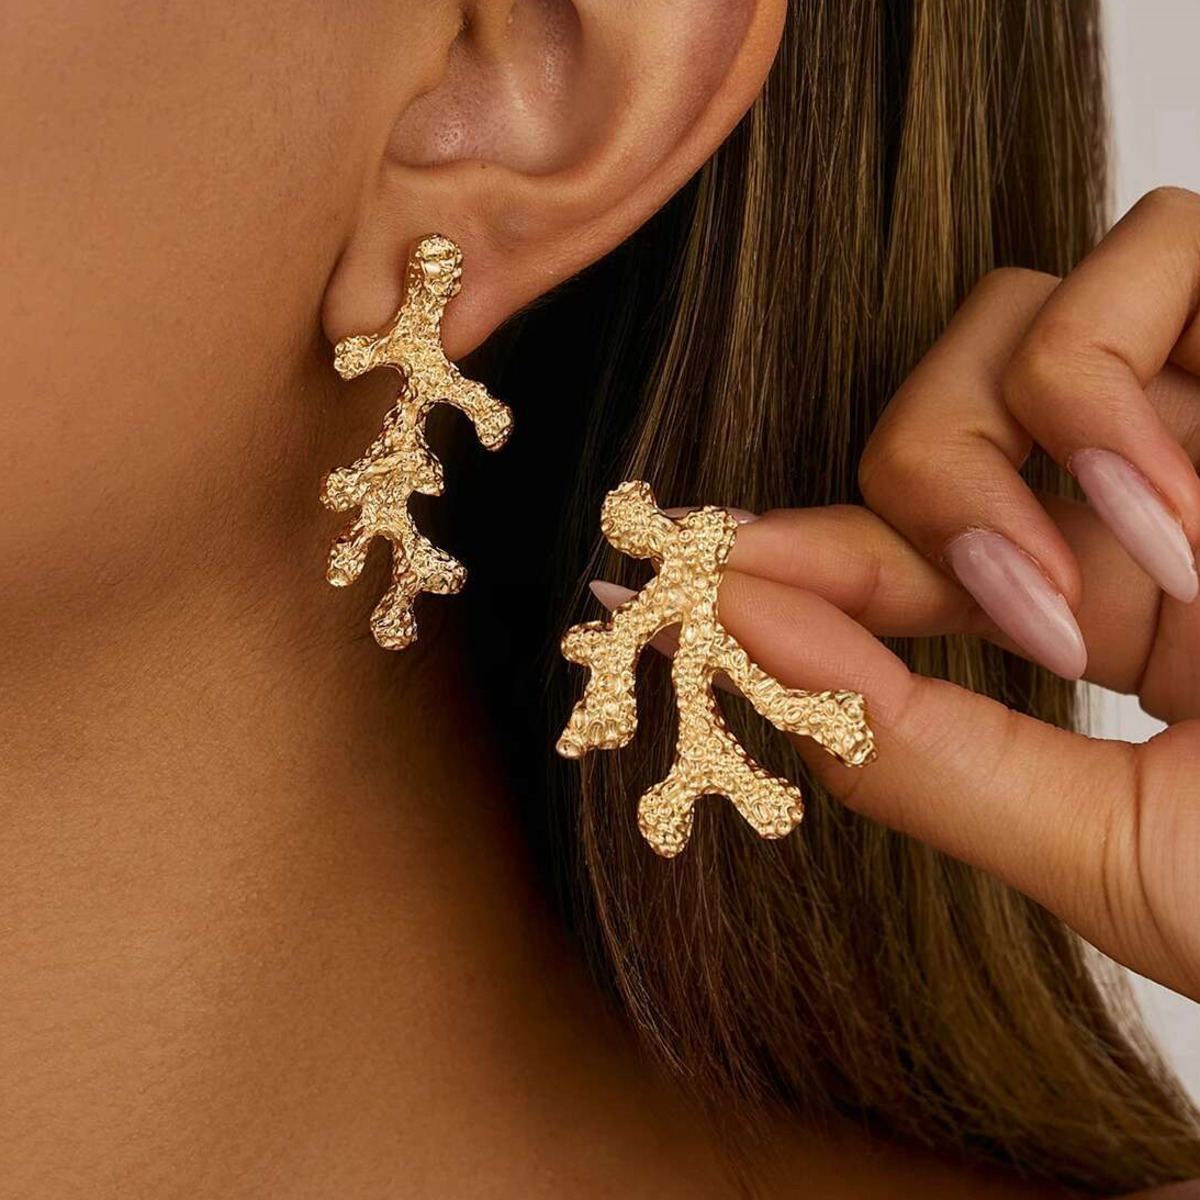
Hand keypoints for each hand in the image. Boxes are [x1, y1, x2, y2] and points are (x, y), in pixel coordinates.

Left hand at [593, 188, 1199, 1002]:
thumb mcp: (1111, 855)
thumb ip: (923, 758)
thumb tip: (754, 636)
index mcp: (1094, 613)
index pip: (891, 549)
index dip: (784, 551)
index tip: (677, 568)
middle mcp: (1139, 501)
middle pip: (935, 399)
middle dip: (917, 491)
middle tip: (997, 606)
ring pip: (1025, 307)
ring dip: (1014, 433)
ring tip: (1106, 579)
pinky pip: (1159, 253)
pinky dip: (1109, 376)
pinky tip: (1174, 513)